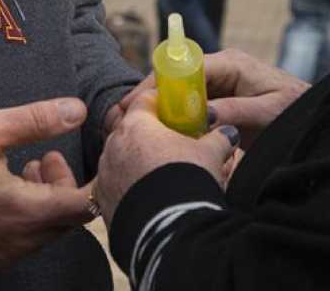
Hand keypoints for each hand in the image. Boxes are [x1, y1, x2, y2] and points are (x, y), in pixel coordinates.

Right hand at [0, 98, 94, 273]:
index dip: (92, 183)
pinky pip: (22, 243)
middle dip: (62, 187)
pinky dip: (24, 220)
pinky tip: (0, 196)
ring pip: (45, 232)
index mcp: (24, 210)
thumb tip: (78, 110)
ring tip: (20, 171)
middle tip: (41, 159)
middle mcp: (19, 241)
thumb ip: (37, 120)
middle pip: (66, 219)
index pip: (84, 206)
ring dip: (43, 202)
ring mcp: (3, 256)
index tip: (79, 162)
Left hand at [95, 91, 237, 222]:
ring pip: (119, 159)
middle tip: (167, 146)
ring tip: (158, 176)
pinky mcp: (102, 200)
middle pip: (129, 130)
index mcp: (137, 125)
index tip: (170, 110)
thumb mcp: (210, 154)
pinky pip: (114, 186)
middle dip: (147, 136)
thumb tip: (227, 134)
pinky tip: (147, 197)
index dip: (159, 103)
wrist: (170, 229)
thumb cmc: (187, 181)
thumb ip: (218, 139)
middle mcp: (114, 145)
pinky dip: (127, 187)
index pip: (144, 100)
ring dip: (135, 163)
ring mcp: (105, 173)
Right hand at [110, 48, 307, 147]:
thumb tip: (203, 116)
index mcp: (230, 63)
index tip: (138, 101)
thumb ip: (236, 112)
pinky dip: (172, 116)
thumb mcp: (269, 112)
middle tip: (123, 115)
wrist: (315, 114)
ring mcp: (218, 82)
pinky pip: (190, 103)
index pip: (185, 66)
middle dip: (149, 94)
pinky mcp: (219, 97)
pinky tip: (156, 131)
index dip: (159, 82)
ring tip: (130, 124)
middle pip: (175, 77)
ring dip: (157, 106)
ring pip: (179, 91)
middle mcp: (220, 68)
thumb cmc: (297, 109)